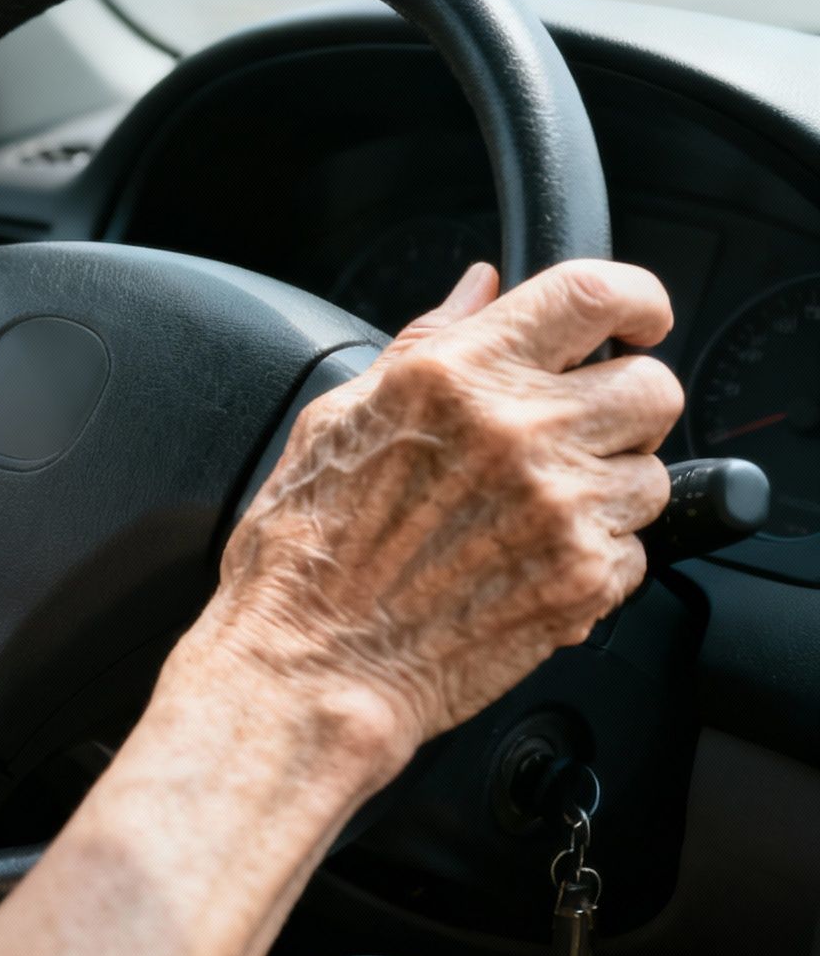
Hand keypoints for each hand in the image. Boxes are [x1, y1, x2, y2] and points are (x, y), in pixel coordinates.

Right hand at [193, 259, 684, 767]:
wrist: (308, 666)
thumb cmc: (303, 552)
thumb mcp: (339, 419)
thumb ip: (426, 344)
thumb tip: (481, 289)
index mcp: (456, 377)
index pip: (595, 294)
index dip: (634, 300)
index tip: (633, 319)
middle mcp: (519, 433)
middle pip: (651, 385)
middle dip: (621, 403)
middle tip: (572, 429)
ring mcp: (560, 510)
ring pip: (651, 473)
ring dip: (607, 486)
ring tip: (532, 510)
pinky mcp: (584, 580)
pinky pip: (633, 549)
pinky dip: (592, 555)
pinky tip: (522, 562)